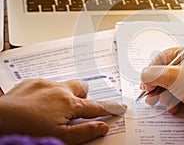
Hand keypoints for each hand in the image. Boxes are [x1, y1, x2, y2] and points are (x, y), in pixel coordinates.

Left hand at [0, 79, 126, 143]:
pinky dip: (48, 92)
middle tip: (76, 109)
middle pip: (82, 87)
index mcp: (70, 103)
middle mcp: (60, 89)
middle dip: (83, 97)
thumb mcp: (61, 137)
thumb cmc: (28, 131)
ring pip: (65, 84)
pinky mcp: (31, 82)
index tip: (119, 107)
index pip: (95, 106)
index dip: (108, 108)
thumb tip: (103, 126)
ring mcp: (45, 84)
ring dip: (65, 94)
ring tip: (53, 108)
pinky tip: (38, 104)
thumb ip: (85, 131)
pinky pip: (47, 83)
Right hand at [140, 47, 183, 123]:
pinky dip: (174, 101)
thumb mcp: (171, 76)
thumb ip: (152, 74)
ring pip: (171, 84)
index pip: (164, 57)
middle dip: (157, 85)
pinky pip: (180, 93)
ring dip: (164, 95)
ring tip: (162, 102)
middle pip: (166, 72)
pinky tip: (174, 107)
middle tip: (150, 94)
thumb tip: (145, 76)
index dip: (152, 70)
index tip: (145, 82)